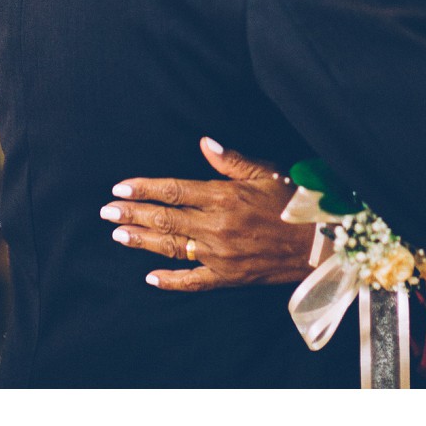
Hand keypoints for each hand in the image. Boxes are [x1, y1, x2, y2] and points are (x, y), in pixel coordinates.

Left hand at [100, 137, 314, 290]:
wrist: (319, 243)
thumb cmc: (295, 202)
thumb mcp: (267, 172)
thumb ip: (231, 160)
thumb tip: (204, 143)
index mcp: (224, 196)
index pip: (173, 190)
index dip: (144, 189)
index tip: (120, 188)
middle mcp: (215, 226)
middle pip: (164, 219)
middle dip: (131, 214)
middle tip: (107, 212)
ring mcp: (218, 254)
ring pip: (170, 248)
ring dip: (141, 241)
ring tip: (118, 235)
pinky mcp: (226, 276)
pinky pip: (191, 281)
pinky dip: (169, 280)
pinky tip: (150, 277)